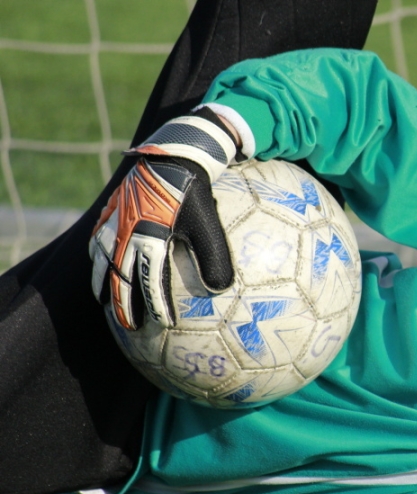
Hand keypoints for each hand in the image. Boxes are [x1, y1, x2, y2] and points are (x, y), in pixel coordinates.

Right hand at [90, 109, 237, 329]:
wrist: (175, 149)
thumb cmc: (195, 187)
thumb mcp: (209, 222)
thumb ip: (214, 255)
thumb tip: (221, 288)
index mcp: (149, 237)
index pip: (148, 280)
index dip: (153, 305)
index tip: (162, 325)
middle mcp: (126, 230)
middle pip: (118, 275)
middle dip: (121, 302)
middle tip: (127, 325)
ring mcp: (115, 218)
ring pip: (101, 257)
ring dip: (103, 281)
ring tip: (102, 298)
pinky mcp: (114, 205)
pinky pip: (99, 235)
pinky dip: (98, 253)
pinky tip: (102, 260)